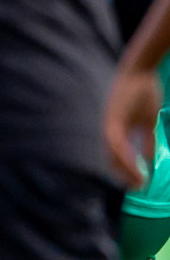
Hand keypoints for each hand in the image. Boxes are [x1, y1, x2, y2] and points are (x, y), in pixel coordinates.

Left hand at [104, 66, 161, 188]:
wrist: (140, 71)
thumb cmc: (144, 93)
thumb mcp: (148, 122)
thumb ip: (147, 140)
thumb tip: (150, 159)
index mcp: (116, 132)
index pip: (117, 157)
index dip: (127, 172)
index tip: (138, 183)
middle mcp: (109, 130)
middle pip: (112, 159)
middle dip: (125, 175)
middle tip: (137, 188)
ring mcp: (109, 124)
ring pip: (113, 154)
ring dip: (126, 169)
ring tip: (137, 181)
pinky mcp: (112, 118)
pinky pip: (116, 142)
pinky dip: (125, 155)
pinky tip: (134, 164)